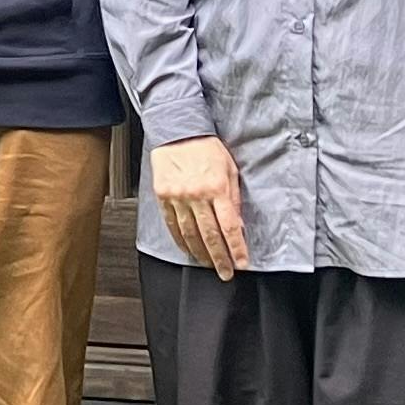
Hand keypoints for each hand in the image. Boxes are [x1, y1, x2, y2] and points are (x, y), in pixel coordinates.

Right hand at [146, 134, 248, 278]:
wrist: (178, 131)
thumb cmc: (206, 147)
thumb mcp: (230, 169)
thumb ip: (234, 197)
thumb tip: (238, 224)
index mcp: (217, 187)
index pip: (230, 226)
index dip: (236, 248)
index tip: (241, 262)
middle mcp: (197, 195)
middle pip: (210, 235)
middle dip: (220, 258)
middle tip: (225, 273)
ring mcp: (178, 197)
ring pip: (190, 234)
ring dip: (201, 253)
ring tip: (209, 265)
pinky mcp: (163, 196)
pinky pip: (173, 225)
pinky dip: (181, 241)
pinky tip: (188, 250)